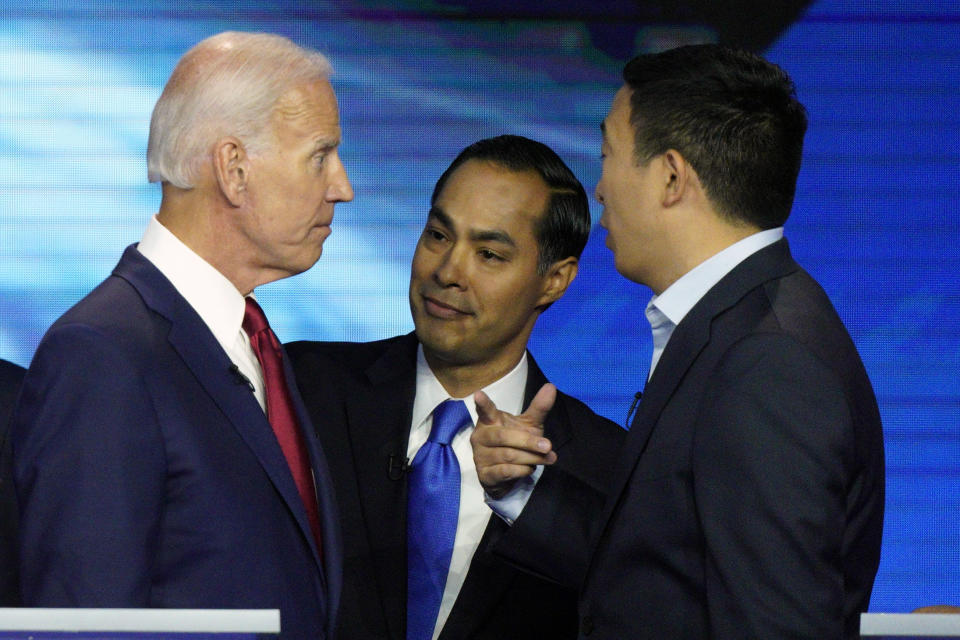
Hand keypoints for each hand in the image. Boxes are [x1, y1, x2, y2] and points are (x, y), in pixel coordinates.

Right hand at [471, 383, 557, 498]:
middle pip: (504, 437)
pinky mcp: (484, 474)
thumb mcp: (529, 425)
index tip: (478, 394)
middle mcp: (480, 436)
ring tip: (545, 458)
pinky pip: (506, 471)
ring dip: (531, 458)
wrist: (505, 474)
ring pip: (508, 456)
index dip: (482, 403)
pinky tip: (529, 469)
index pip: (485, 410)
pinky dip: (522, 470)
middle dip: (528, 442)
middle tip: (548, 446)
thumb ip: (539, 408)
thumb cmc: (516, 442)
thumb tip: (551, 387)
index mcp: (490, 420)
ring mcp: (480, 456)